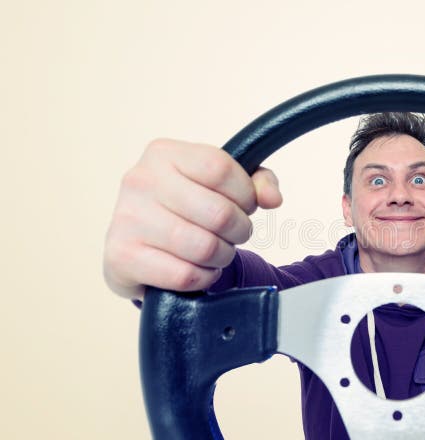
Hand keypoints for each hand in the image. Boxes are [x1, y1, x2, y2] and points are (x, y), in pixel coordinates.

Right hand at [103, 139, 281, 299]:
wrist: (140, 244)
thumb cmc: (187, 207)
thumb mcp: (222, 184)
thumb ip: (257, 182)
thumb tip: (272, 198)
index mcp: (163, 154)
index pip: (220, 168)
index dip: (246, 193)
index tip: (245, 204)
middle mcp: (139, 181)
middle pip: (219, 213)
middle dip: (239, 230)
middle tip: (233, 234)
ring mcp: (126, 219)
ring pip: (204, 247)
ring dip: (223, 256)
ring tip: (217, 251)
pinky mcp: (121, 257)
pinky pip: (184, 275)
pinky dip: (203, 277)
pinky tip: (198, 269)